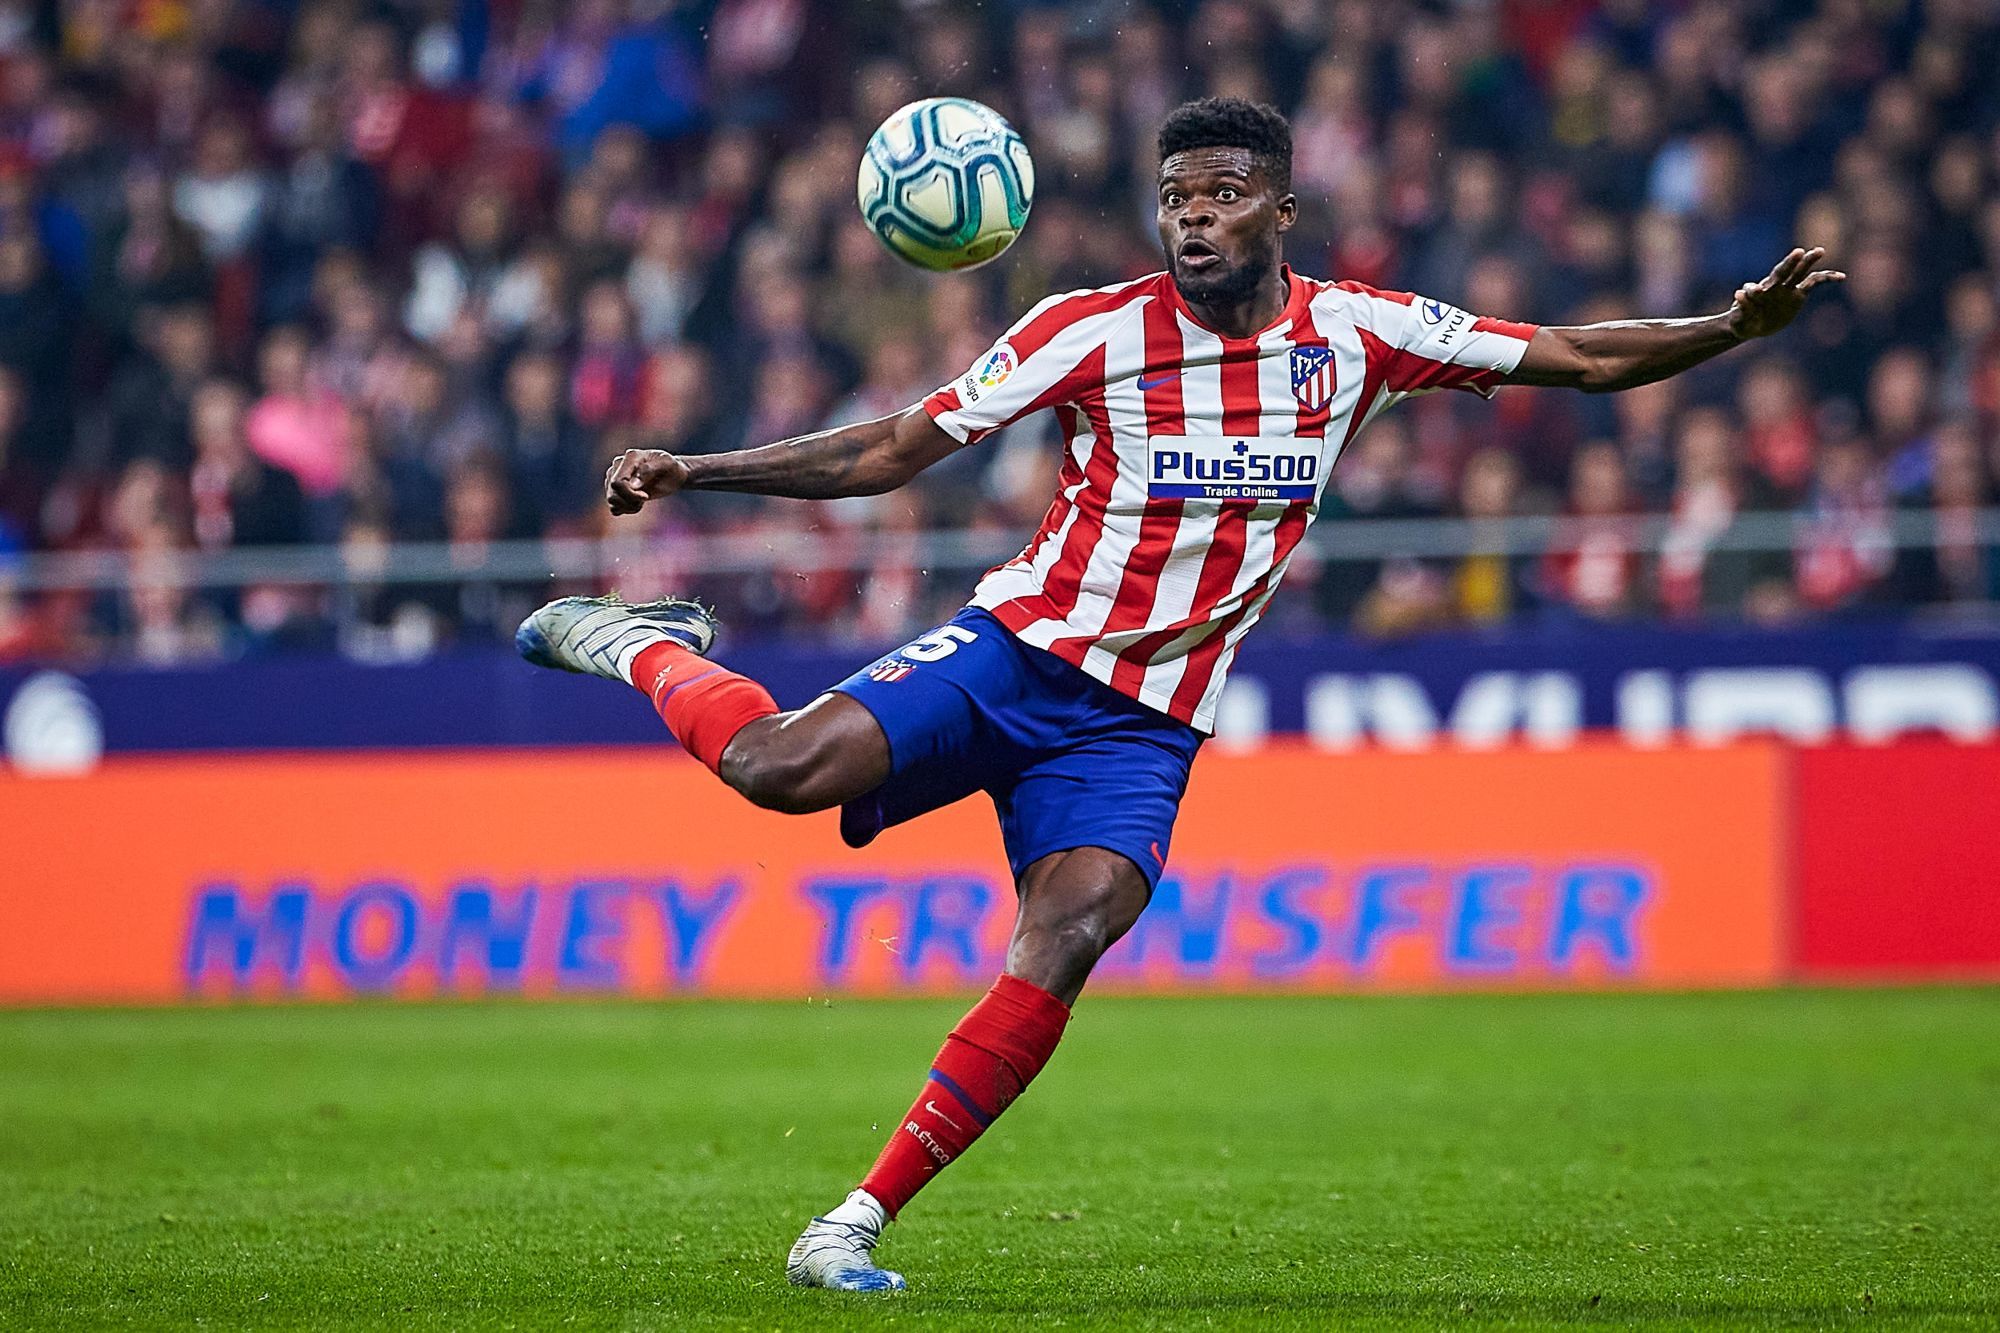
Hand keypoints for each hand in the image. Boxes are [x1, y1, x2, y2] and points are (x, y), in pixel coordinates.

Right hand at [604, 449, 689, 514]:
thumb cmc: (671, 468)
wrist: (672, 474)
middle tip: (646, 498)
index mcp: (630, 457)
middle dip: (630, 501)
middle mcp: (618, 466)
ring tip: (642, 501)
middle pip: (613, 493)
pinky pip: (613, 506)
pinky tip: (637, 503)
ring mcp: (614, 477)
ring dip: (628, 506)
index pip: (617, 482)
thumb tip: (633, 485)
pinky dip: (625, 509)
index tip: (646, 496)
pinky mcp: (616, 489)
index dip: (630, 494)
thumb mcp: (667, 464)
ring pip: (612, 501)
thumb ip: (649, 470)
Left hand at [1728, 247, 1845, 339]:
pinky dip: (1826, 278)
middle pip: (1783, 272)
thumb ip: (1741, 308)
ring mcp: (1786, 289)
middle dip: (1790, 263)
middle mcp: (1774, 287)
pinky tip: (1842, 276)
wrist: (1750, 325)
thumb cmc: (1742, 319)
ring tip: (1820, 251)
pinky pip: (1813, 284)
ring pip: (1799, 273)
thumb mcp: (1739, 318)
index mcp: (1758, 291)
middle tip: (1799, 252)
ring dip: (1808, 262)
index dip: (1755, 289)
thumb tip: (1739, 292)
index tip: (1754, 292)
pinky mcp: (1798, 296)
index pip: (1758, 287)